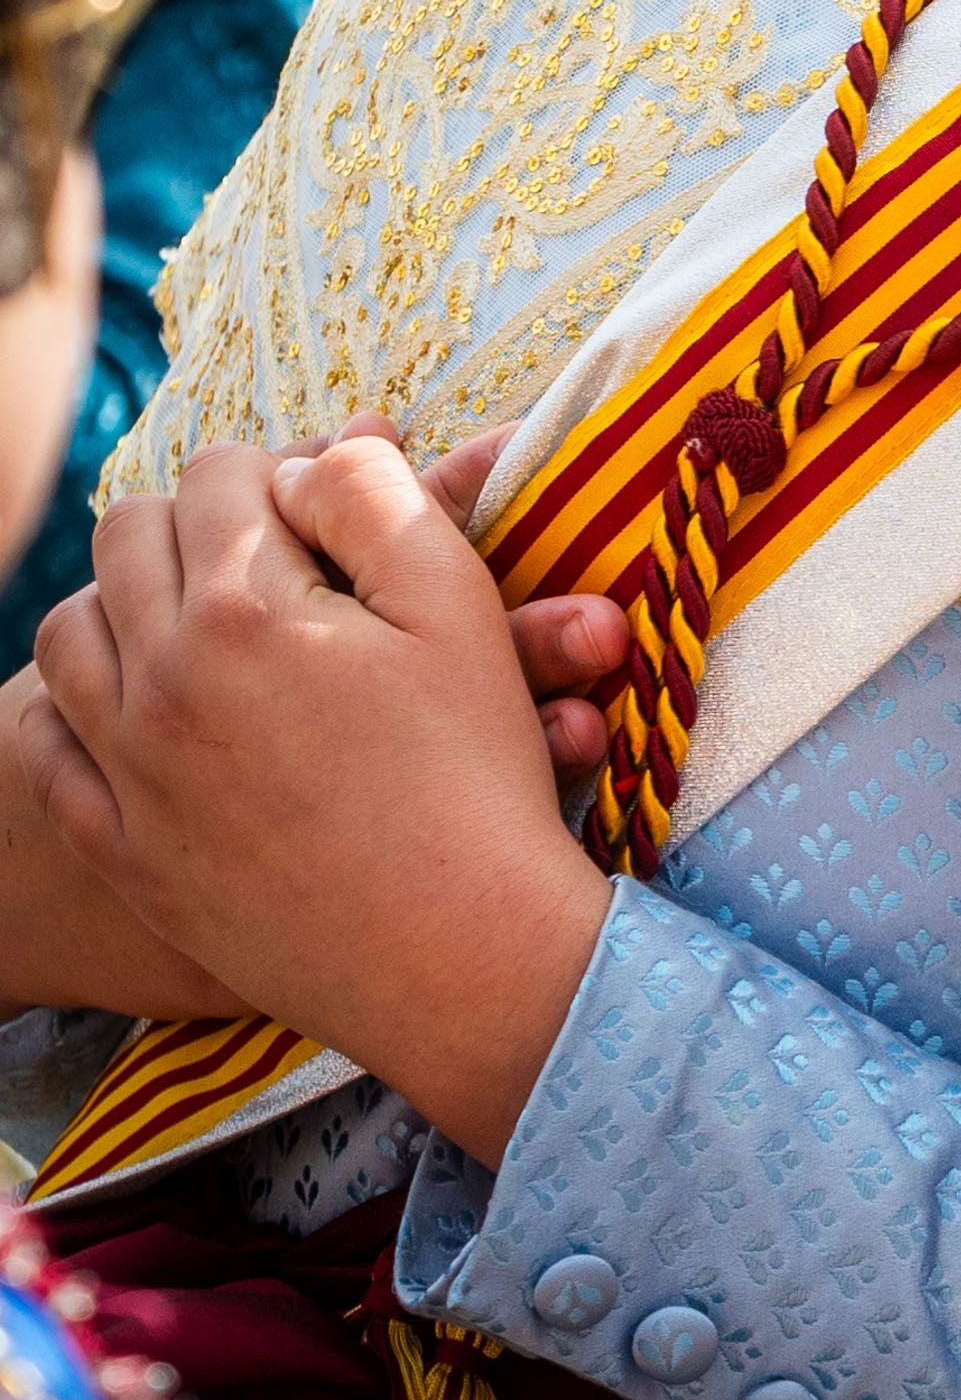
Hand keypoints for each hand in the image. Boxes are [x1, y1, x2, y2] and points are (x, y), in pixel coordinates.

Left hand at [27, 438, 609, 1159]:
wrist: (455, 953)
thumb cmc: (477, 776)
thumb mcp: (460, 611)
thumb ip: (384, 502)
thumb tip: (331, 446)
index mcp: (248, 606)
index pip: (221, 473)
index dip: (282, 464)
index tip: (329, 496)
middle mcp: (161, 676)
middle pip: (126, 533)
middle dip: (194, 515)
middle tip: (267, 543)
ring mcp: (127, 767)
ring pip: (68, 629)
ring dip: (123, 596)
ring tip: (193, 611)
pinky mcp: (121, 845)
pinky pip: (43, 745)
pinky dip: (66, 703)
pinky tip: (127, 700)